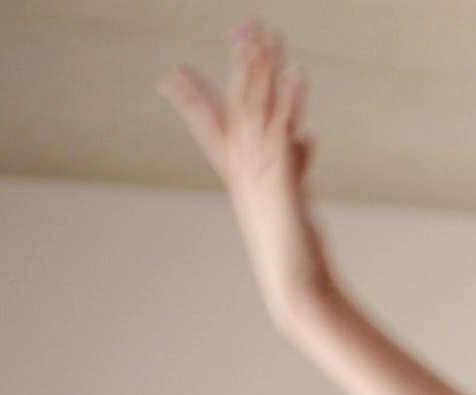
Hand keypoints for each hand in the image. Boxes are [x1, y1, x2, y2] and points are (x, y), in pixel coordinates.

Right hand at [157, 19, 334, 325]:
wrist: (297, 287)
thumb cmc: (294, 250)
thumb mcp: (292, 198)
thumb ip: (295, 164)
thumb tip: (306, 138)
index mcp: (241, 174)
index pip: (211, 126)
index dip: (192, 98)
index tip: (169, 74)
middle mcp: (245, 170)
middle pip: (239, 106)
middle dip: (241, 64)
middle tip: (243, 26)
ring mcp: (261, 175)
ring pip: (257, 110)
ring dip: (262, 70)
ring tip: (265, 35)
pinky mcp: (283, 182)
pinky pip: (285, 132)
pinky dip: (291, 102)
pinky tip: (297, 74)